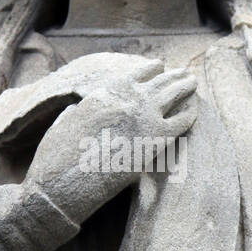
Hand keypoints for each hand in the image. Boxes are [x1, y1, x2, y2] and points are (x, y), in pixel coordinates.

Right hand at [27, 62, 197, 224]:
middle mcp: (126, 101)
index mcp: (104, 94)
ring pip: (173, 95)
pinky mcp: (153, 143)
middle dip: (173, 76)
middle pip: (159, 82)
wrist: (62, 184)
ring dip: (185, 87)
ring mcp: (142, 119)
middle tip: (185, 74)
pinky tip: (194, 110)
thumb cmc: (57, 158)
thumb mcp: (66, 121)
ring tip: (192, 82)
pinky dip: (189, 114)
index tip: (159, 66)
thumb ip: (82, 109)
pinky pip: (180, 122)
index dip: (150, 69)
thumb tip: (82, 107)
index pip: (135, 74)